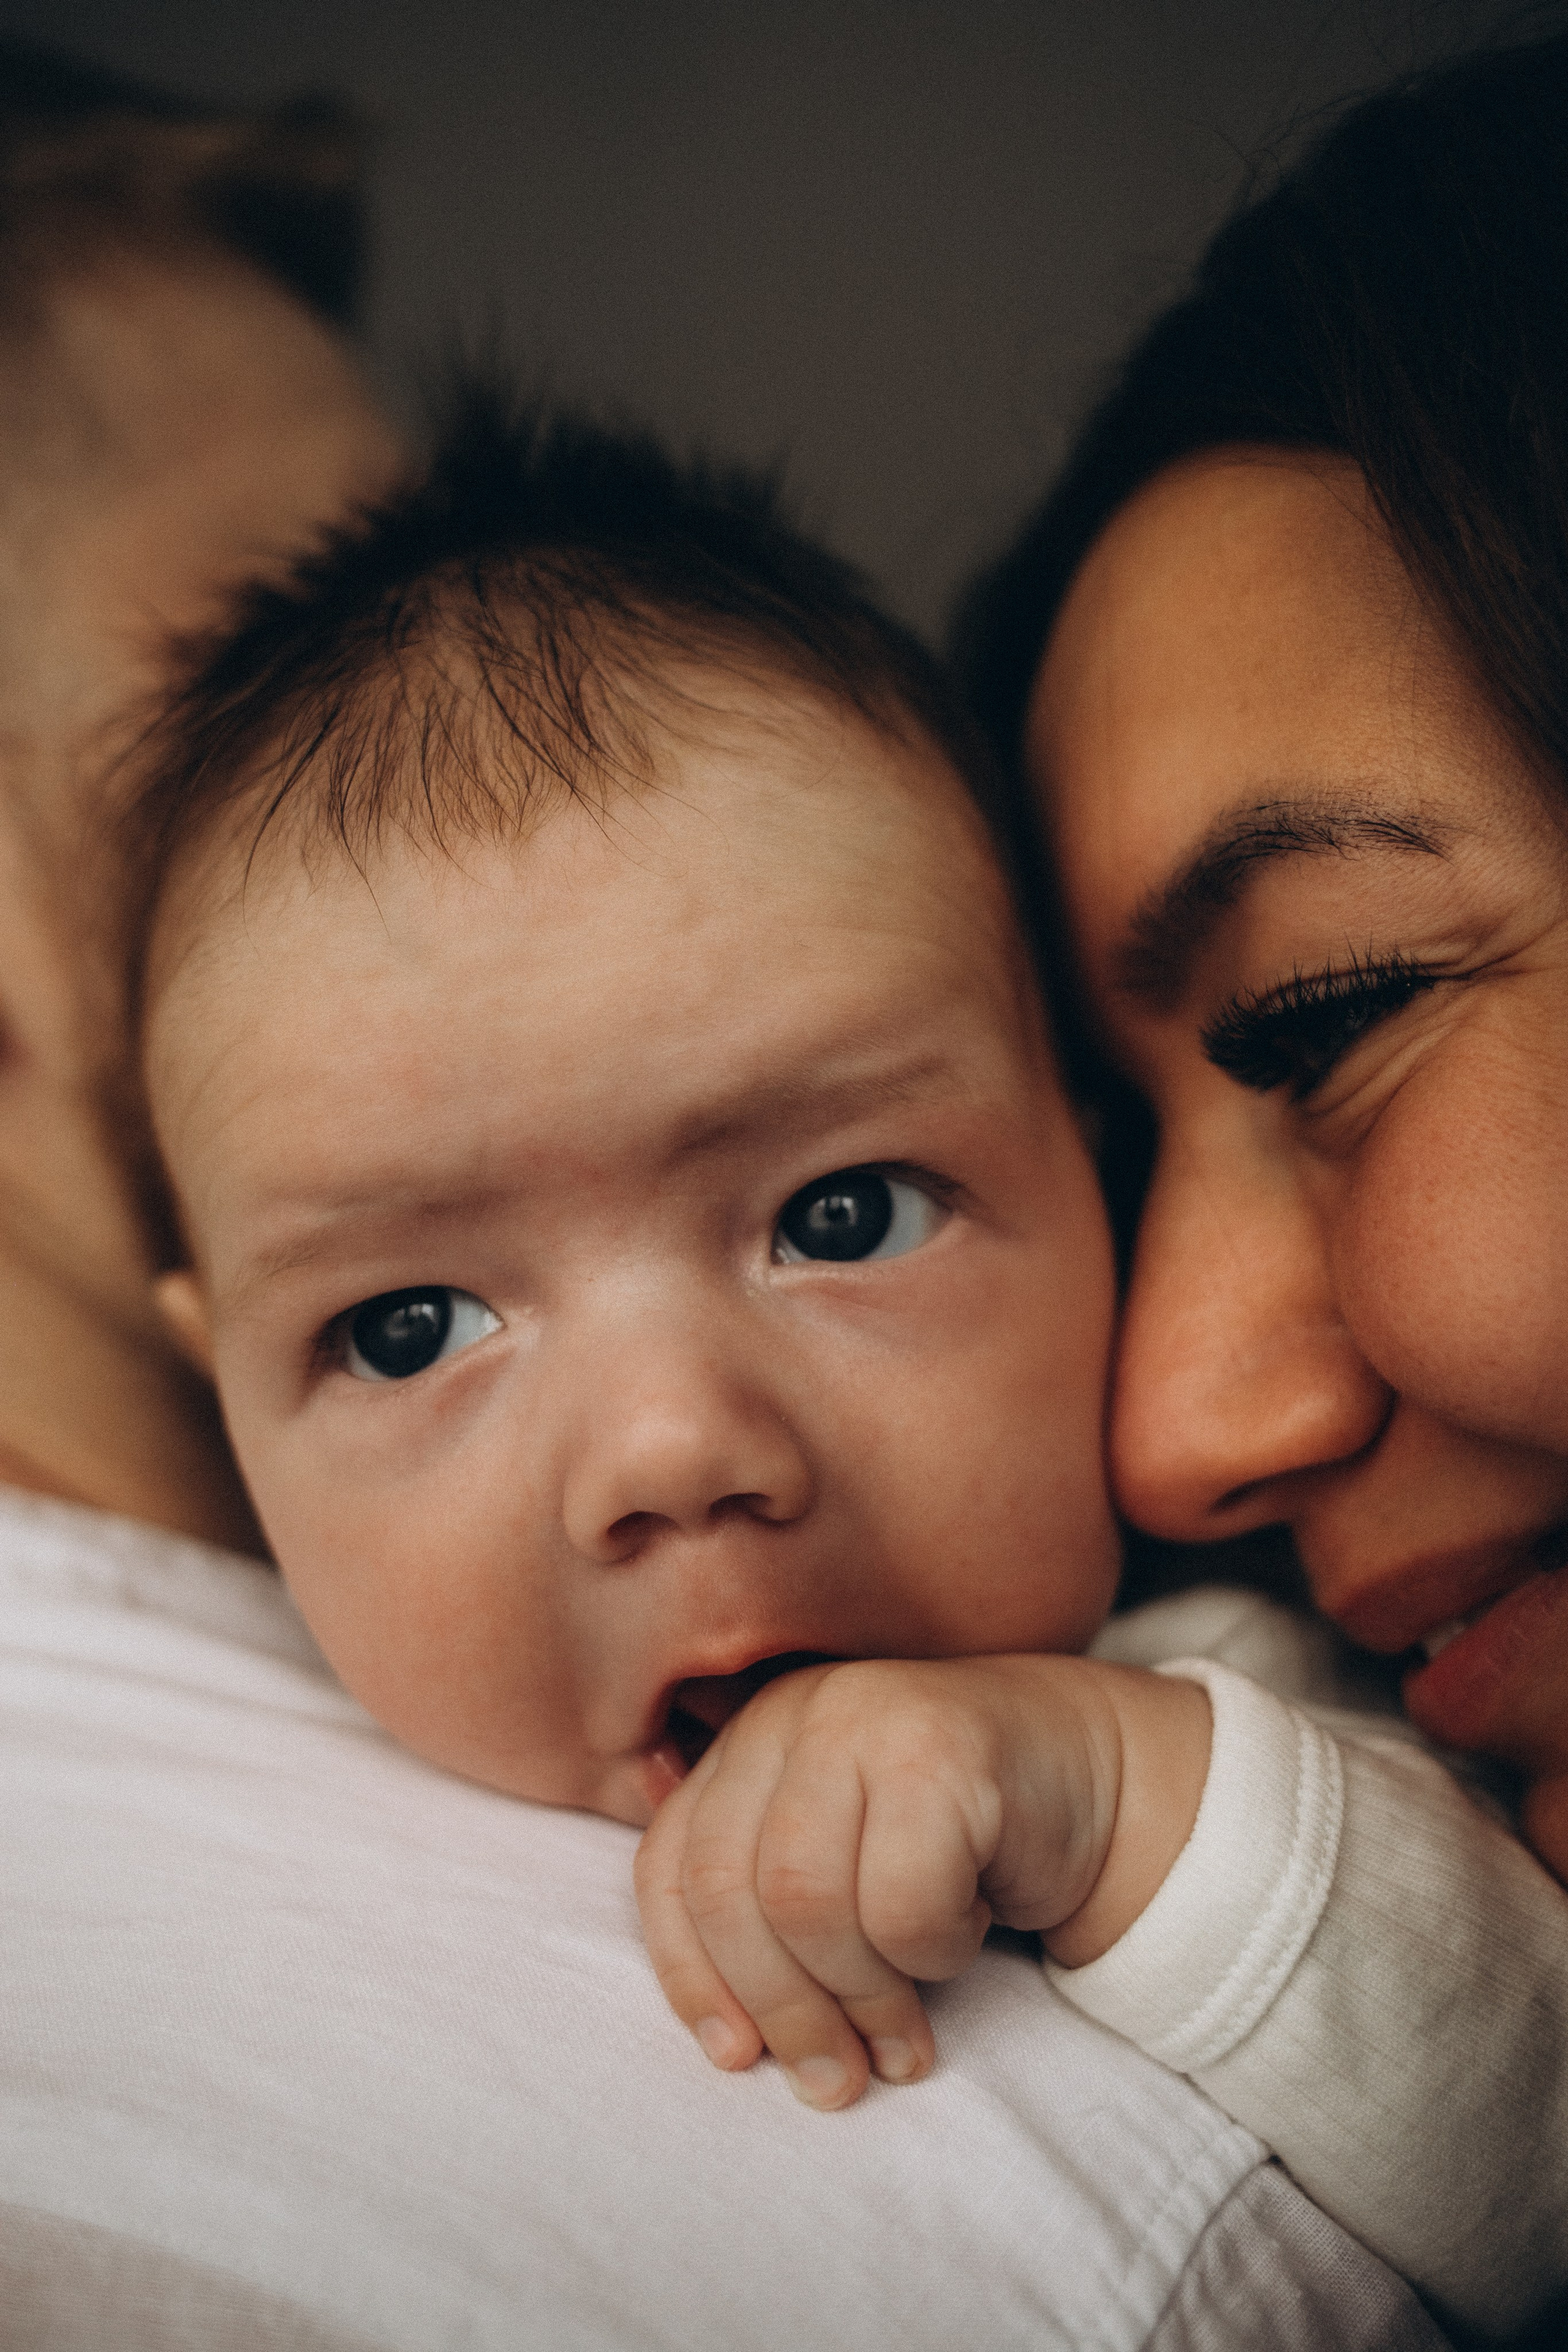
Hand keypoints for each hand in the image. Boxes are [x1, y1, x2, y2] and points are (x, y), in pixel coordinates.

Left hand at [635, 1653, 1207, 2109]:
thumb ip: (767, 1908)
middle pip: (730, 1892)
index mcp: (749, 1740)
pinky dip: (933, 1951)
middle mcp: (792, 1713)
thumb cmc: (954, 1837)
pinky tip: (967, 1931)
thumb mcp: (842, 1861)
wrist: (1096, 1770)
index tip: (735, 2059)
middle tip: (835, 2080)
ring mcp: (862, 1716)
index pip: (670, 1866)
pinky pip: (901, 1902)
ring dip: (861, 1996)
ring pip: (804, 1904)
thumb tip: (723, 2040)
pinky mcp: (938, 1747)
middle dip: (781, 2010)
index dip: (690, 1976)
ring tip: (906, 2030)